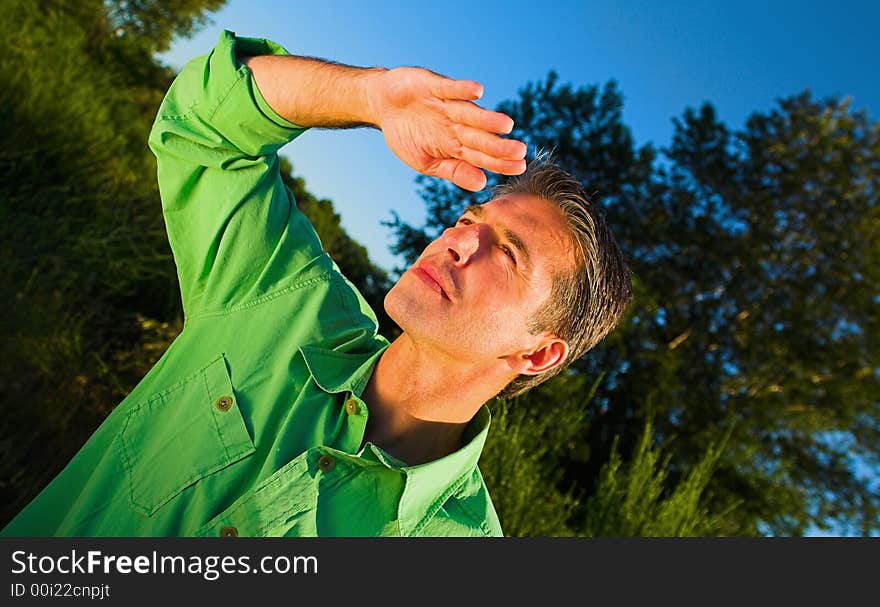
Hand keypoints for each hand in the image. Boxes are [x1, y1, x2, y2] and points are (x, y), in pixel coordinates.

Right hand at [365, 67, 526, 190]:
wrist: (381, 106)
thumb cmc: (406, 136)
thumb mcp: (426, 162)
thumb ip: (453, 171)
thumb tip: (481, 184)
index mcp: (455, 145)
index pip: (481, 155)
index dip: (499, 162)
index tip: (519, 167)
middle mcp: (456, 124)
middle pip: (480, 136)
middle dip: (498, 144)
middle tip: (520, 151)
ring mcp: (446, 105)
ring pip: (469, 113)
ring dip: (487, 119)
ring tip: (507, 125)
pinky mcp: (433, 85)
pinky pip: (450, 88)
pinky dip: (462, 90)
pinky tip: (478, 92)